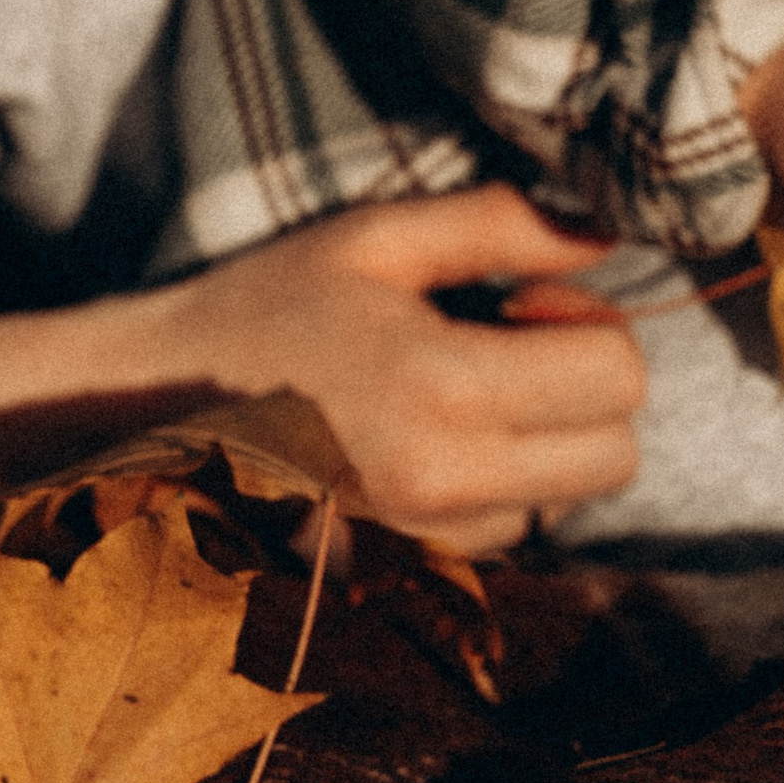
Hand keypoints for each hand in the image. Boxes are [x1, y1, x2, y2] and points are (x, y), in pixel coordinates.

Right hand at [0, 184, 647, 555]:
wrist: (166, 402)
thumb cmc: (270, 303)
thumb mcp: (377, 237)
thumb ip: (500, 224)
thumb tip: (607, 235)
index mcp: (445, 385)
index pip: (618, 377)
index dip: (591, 323)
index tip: (525, 301)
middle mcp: (451, 477)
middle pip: (617, 452)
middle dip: (586, 390)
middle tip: (510, 343)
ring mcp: (433, 531)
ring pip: (574, 499)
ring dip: (550, 442)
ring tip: (468, 389)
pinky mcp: (415, 558)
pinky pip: (516, 527)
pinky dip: (506, 483)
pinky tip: (440, 434)